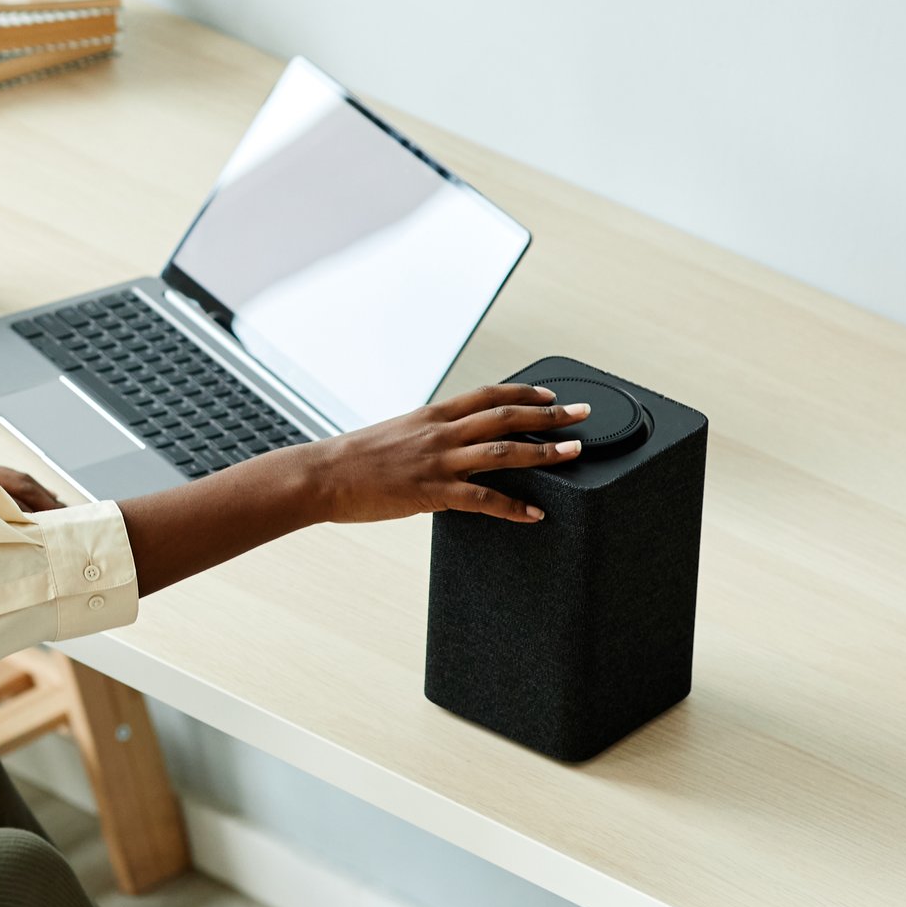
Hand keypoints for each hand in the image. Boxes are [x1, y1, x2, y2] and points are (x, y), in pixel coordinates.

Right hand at [309, 383, 589, 523]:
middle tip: (584, 414)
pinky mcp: (432, 492)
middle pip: (507, 416)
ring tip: (575, 454)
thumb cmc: (353, 459)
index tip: (551, 394)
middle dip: (550, 414)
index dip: (524, 393)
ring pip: (503, 451)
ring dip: (544, 452)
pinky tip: (535, 514)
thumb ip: (426, 436)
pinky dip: (513, 506)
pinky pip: (483, 499)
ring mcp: (438, 461)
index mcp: (432, 415)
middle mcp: (440, 432)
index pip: (488, 395)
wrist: (322, 475)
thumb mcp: (395, 435)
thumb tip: (448, 443)